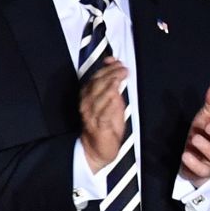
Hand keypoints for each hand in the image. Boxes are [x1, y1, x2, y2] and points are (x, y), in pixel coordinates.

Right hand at [79, 57, 127, 173]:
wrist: (98, 149)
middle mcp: (87, 104)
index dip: (105, 68)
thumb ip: (114, 87)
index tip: (115, 61)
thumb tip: (118, 69)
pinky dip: (108, 104)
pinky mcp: (98, 126)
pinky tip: (115, 95)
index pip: (95, 78)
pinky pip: (103, 113)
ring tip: (118, 77)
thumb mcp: (112, 103)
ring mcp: (91, 115)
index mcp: (88, 96)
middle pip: (96, 85)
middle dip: (110, 74)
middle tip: (122, 69)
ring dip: (110, 85)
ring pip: (98, 97)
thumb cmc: (106, 124)